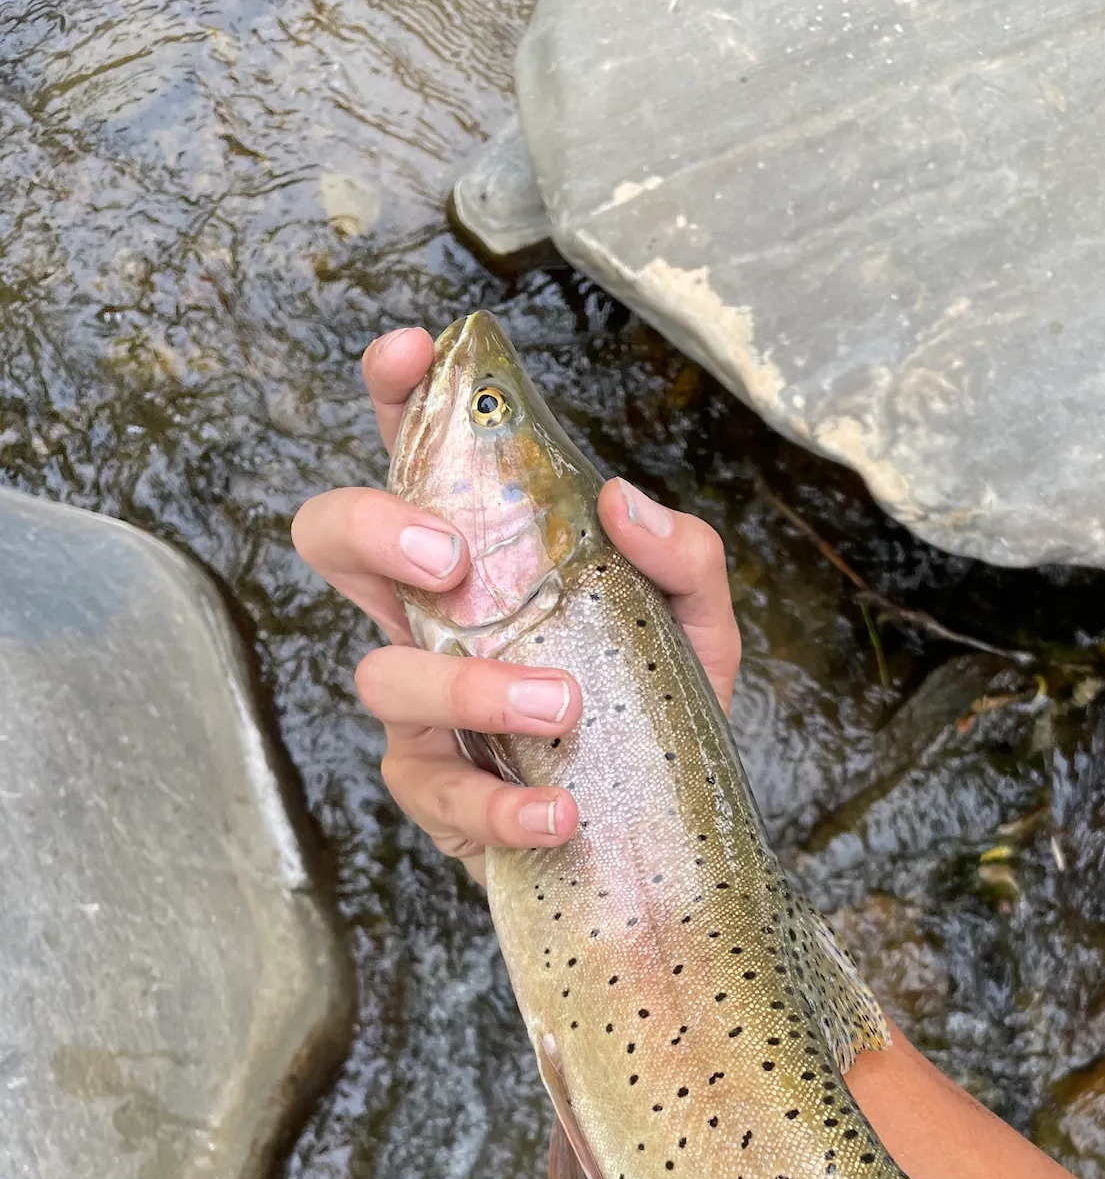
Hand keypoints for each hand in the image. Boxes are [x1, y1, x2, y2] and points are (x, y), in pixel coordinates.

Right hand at [291, 327, 741, 884]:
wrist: (661, 825)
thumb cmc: (659, 703)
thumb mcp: (697, 624)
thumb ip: (684, 558)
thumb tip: (624, 503)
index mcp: (486, 554)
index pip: (416, 455)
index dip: (393, 396)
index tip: (409, 354)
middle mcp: (434, 617)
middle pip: (333, 539)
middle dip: (370, 526)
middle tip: (450, 558)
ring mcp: (425, 704)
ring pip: (382, 674)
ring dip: (469, 685)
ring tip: (565, 707)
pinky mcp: (438, 790)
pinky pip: (436, 791)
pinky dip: (498, 804)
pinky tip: (559, 809)